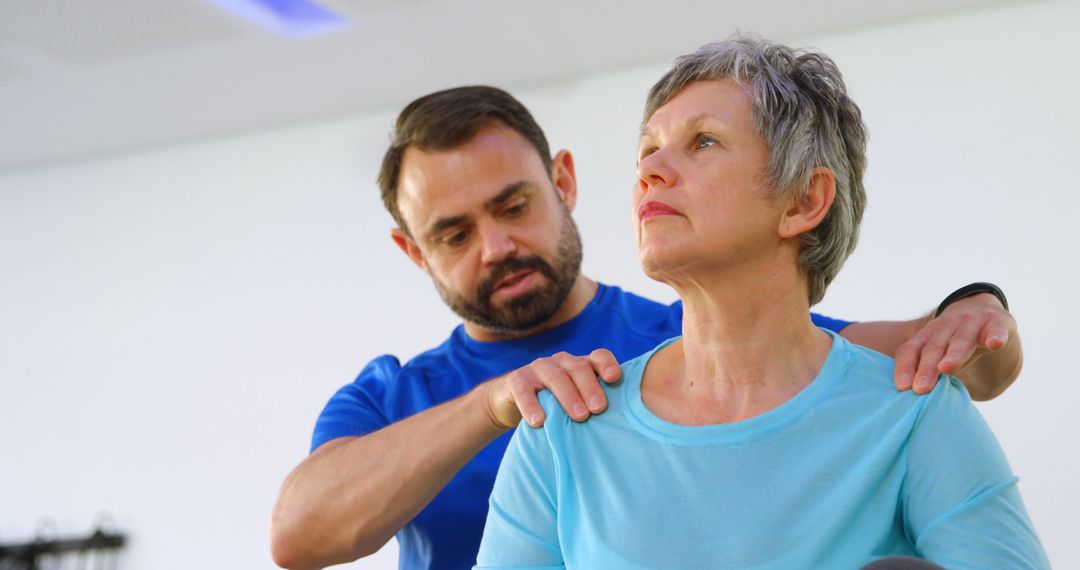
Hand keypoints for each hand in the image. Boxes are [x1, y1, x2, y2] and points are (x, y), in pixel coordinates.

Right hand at [484, 349, 621, 428]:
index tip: (614, 379)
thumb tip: (625, 432)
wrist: (512, 403)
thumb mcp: (577, 403)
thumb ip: (594, 407)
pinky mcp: (516, 380)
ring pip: (555, 376)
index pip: (598, 357)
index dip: (607, 364)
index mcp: (580, 365)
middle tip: (599, 409)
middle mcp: (561, 362)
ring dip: (568, 396)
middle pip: (578, 368)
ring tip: (579, 417)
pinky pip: (524, 390)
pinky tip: (538, 421)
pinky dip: (531, 405)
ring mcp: (539, 368)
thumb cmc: (555, 408)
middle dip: (590, 388)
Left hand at [894, 293, 1015, 393]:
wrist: (981, 306)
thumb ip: (927, 370)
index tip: (902, 387)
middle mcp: (946, 326)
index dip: (906, 367)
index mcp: (927, 335)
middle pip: (934, 348)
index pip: (911, 350)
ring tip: (946, 368)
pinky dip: (995, 336)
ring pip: (961, 339)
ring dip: (954, 354)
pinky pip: (995, 330)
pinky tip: (994, 344)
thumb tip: (915, 403)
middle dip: (927, 368)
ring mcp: (971, 322)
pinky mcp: (997, 322)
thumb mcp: (937, 351)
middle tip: (921, 388)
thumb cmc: (953, 339)